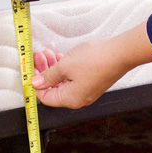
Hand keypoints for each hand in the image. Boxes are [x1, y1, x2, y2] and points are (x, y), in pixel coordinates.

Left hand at [30, 23, 151, 108]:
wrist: (121, 52)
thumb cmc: (96, 60)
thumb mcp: (64, 66)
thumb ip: (48, 76)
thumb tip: (36, 83)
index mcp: (70, 99)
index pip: (45, 97)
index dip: (36, 83)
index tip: (30, 70)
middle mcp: (78, 99)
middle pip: (53, 88)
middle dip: (44, 72)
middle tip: (38, 57)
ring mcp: (86, 90)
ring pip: (62, 81)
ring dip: (53, 67)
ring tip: (47, 53)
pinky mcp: (91, 81)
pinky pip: (72, 77)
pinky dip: (64, 68)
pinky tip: (59, 57)